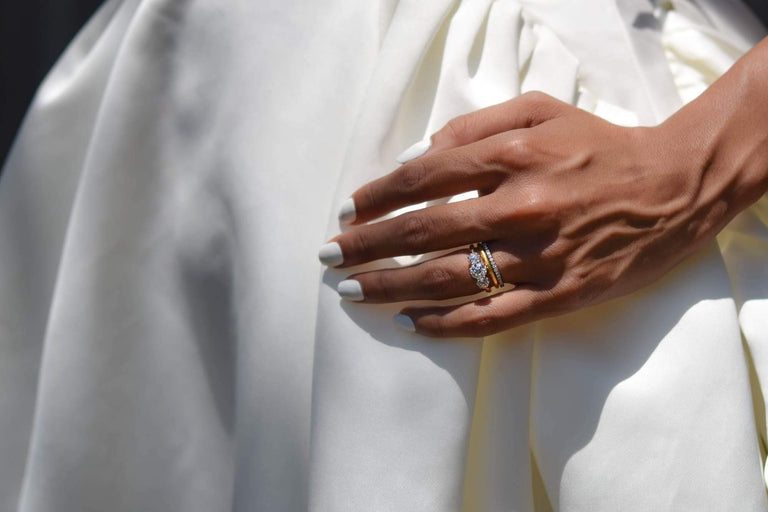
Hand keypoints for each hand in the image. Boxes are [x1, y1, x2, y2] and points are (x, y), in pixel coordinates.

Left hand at [319, 89, 761, 337]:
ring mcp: (538, 256)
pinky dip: (445, 324)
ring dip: (391, 286)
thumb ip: (473, 126)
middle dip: (366, 246)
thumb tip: (416, 157)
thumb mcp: (539, 110)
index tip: (346, 212)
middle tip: (329, 258)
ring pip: (448, 279)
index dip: (376, 198)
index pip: (421, 179)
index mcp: (510, 156)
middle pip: (423, 232)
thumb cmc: (598, 145)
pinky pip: (491, 318)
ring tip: (351, 292)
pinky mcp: (559, 294)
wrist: (673, 188)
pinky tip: (409, 323)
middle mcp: (519, 207)